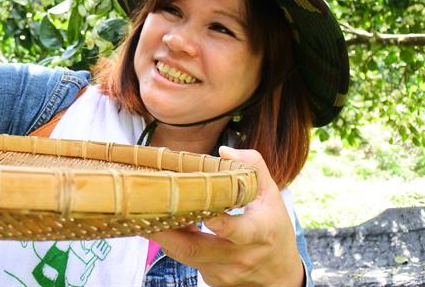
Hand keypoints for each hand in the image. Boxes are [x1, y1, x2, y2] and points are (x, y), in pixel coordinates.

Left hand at [149, 147, 304, 286]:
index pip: (235, 231)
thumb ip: (253, 166)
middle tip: (144, 211)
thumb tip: (224, 150)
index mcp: (258, 232)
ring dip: (164, 236)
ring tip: (144, 214)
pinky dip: (174, 244)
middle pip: (196, 249)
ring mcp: (224, 271)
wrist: (280, 275)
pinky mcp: (213, 279)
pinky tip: (164, 225)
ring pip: (186, 255)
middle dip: (167, 232)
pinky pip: (187, 261)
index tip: (198, 206)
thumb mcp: (271, 195)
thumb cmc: (274, 228)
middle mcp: (240, 257)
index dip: (216, 222)